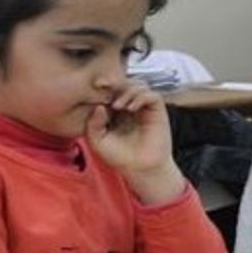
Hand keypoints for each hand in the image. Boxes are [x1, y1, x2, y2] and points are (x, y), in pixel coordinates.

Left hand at [85, 81, 184, 202]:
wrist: (140, 169)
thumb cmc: (120, 157)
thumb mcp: (98, 141)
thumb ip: (93, 124)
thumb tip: (99, 106)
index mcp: (117, 110)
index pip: (112, 90)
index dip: (105, 86)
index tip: (95, 86)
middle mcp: (132, 106)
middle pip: (126, 83)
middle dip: (116, 84)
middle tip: (105, 90)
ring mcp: (145, 108)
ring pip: (140, 85)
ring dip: (127, 91)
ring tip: (118, 106)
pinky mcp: (158, 112)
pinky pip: (152, 95)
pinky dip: (141, 97)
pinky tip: (131, 109)